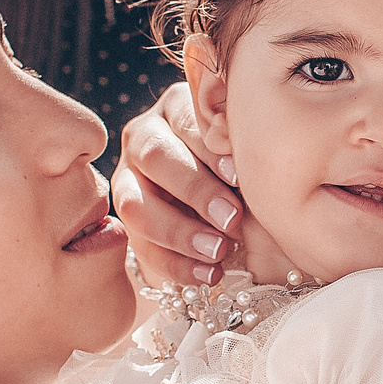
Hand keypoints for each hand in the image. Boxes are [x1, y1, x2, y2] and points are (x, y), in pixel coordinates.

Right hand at [112, 82, 243, 287]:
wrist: (233, 212)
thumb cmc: (246, 171)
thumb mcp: (247, 153)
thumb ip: (242, 150)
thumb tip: (255, 158)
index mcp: (176, 109)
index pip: (186, 121)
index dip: (211, 150)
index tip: (240, 177)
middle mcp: (143, 138)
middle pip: (156, 157)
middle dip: (196, 191)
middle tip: (233, 219)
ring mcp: (129, 180)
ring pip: (136, 206)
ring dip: (180, 233)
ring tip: (220, 251)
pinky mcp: (127, 224)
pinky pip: (142, 248)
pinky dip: (177, 266)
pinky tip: (210, 275)